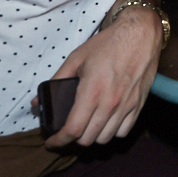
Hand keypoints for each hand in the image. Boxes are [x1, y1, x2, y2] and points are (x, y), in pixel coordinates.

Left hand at [40, 5, 163, 147]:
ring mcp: (126, 105)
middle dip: (73, 139)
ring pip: (105, 138)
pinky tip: (106, 123)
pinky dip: (112, 132)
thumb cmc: (107, 44)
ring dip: (93, 137)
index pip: (73, 130)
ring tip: (87, 128)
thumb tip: (37, 102)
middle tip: (68, 131)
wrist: (140, 34)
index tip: (51, 142)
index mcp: (92, 92)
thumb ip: (57, 80)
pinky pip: (123, 131)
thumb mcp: (77, 58)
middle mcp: (110, 103)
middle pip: (88, 139)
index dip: (58, 141)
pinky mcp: (139, 104)